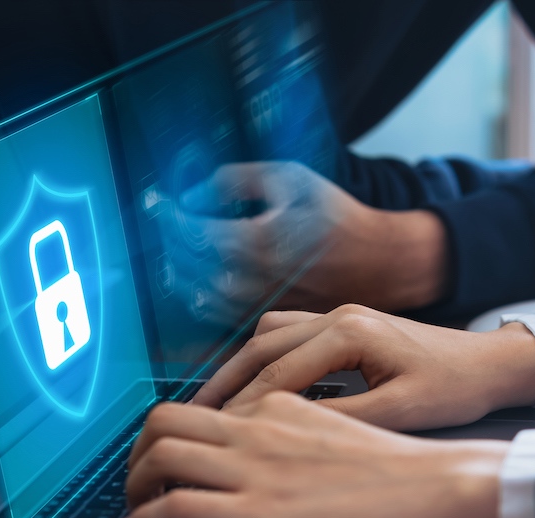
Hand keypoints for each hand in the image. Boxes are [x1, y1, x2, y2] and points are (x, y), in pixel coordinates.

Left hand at [116, 392, 505, 517]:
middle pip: (166, 418)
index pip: (206, 405)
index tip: (166, 453)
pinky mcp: (257, 514)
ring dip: (132, 481)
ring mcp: (254, 468)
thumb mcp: (346, 429)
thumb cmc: (406, 468)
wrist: (437, 486)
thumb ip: (304, 428)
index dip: (174, 431)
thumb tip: (275, 450)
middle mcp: (258, 427)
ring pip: (159, 454)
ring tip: (133, 504)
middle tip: (138, 476)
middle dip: (138, 448)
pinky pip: (175, 507)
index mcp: (282, 405)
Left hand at [180, 161, 448, 312]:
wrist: (380, 262)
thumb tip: (190, 194)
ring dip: (179, 275)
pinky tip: (198, 279)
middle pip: (188, 268)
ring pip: (198, 298)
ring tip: (178, 251)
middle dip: (169, 245)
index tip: (154, 202)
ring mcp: (262, 307)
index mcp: (263, 240)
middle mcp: (259, 279)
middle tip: (165, 224)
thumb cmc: (336, 215)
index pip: (193, 232)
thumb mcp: (291, 177)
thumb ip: (236, 179)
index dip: (167, 216)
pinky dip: (198, 298)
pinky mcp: (268, 323)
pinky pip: (217, 318)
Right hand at [192, 304, 534, 431]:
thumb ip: (345, 420)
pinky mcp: (346, 322)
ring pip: (270, 334)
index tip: (217, 434)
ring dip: (241, 366)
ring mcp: (341, 314)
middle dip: (227, 381)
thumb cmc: (455, 387)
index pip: (278, 371)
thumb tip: (289, 435)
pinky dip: (265, 358)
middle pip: (262, 344)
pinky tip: (257, 386)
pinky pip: (289, 333)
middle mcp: (339, 314)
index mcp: (351, 331)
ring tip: (219, 404)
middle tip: (197, 416)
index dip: (243, 406)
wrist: (491, 362)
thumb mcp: (402, 412)